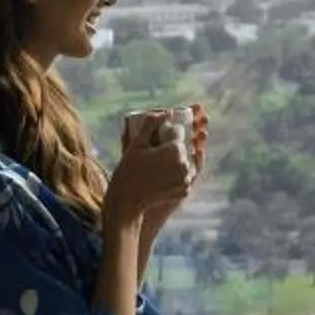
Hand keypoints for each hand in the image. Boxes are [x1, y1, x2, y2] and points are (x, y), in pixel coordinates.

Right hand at [103, 115, 193, 235]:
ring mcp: (187, 179)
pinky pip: (185, 176)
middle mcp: (185, 165)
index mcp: (175, 150)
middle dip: (173, 145)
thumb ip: (150, 124)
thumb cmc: (129, 171)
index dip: (169, 131)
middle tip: (157, 149)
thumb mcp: (136, 144)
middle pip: (183, 147)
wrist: (127, 201)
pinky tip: (164, 173)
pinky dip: (177, 173)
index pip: (178, 132)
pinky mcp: (186, 191)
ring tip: (159, 161)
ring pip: (185, 161)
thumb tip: (165, 112)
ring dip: (177, 158)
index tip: (159, 134)